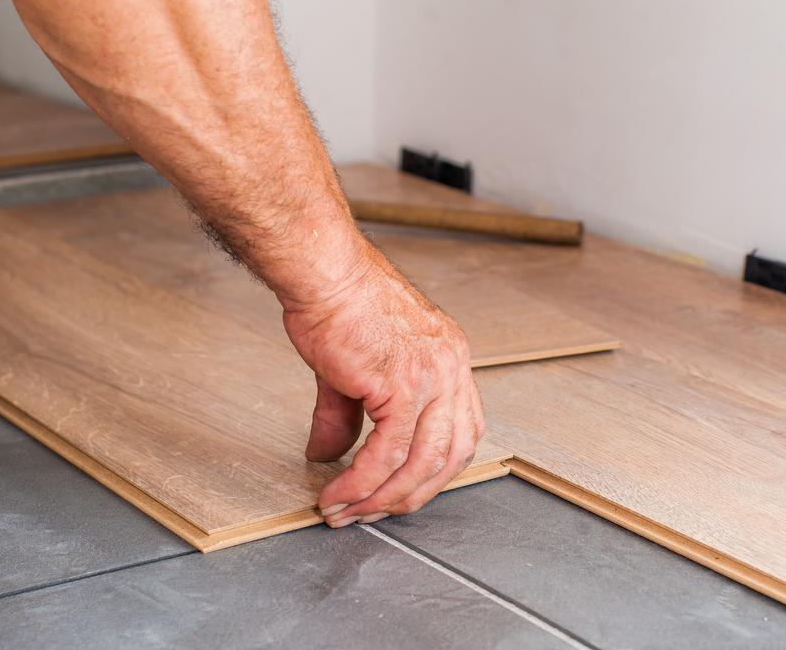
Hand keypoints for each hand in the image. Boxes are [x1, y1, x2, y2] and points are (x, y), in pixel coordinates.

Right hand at [282, 248, 485, 527]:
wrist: (324, 272)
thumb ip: (348, 415)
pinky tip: (340, 494)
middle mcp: (452, 368)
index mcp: (449, 359)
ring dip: (383, 498)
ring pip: (422, 463)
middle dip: (411, 495)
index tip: (402, 491)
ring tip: (348, 512)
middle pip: (450, 456)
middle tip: (373, 514)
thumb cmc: (338, 301)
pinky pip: (388, 453)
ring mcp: (433, 377)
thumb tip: (329, 455)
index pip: (461, 432)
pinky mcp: (404, 385)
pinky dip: (363, 483)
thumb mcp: (350, 368)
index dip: (435, 470)